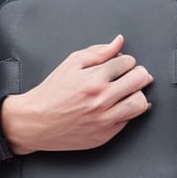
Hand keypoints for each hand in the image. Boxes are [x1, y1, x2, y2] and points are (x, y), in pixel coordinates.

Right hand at [1, 35, 152, 153]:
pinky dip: (129, 112)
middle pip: (139, 80)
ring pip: (140, 103)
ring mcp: (104, 120)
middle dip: (139, 74)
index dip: (127, 60)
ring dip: (139, 94)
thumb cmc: (51, 93)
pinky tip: (121, 106)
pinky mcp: (104, 135)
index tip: (122, 64)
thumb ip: (98, 51)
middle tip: (133, 75)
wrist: (36, 122)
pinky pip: (129, 121)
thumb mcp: (71, 64)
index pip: (128, 62)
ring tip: (130, 92)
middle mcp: (101, 100)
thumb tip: (118, 42)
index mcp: (93, 79)